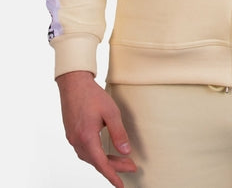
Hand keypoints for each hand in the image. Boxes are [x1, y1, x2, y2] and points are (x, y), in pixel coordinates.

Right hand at [56, 71, 136, 187]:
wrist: (73, 83)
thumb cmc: (92, 95)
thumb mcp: (111, 112)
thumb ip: (118, 133)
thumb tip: (126, 152)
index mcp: (87, 137)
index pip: (101, 163)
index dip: (113, 175)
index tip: (121, 185)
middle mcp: (77, 141)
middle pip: (97, 162)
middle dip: (114, 167)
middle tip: (131, 167)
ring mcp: (72, 138)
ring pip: (90, 157)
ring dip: (106, 161)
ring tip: (122, 160)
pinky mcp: (71, 134)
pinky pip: (85, 150)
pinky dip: (96, 154)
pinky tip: (105, 152)